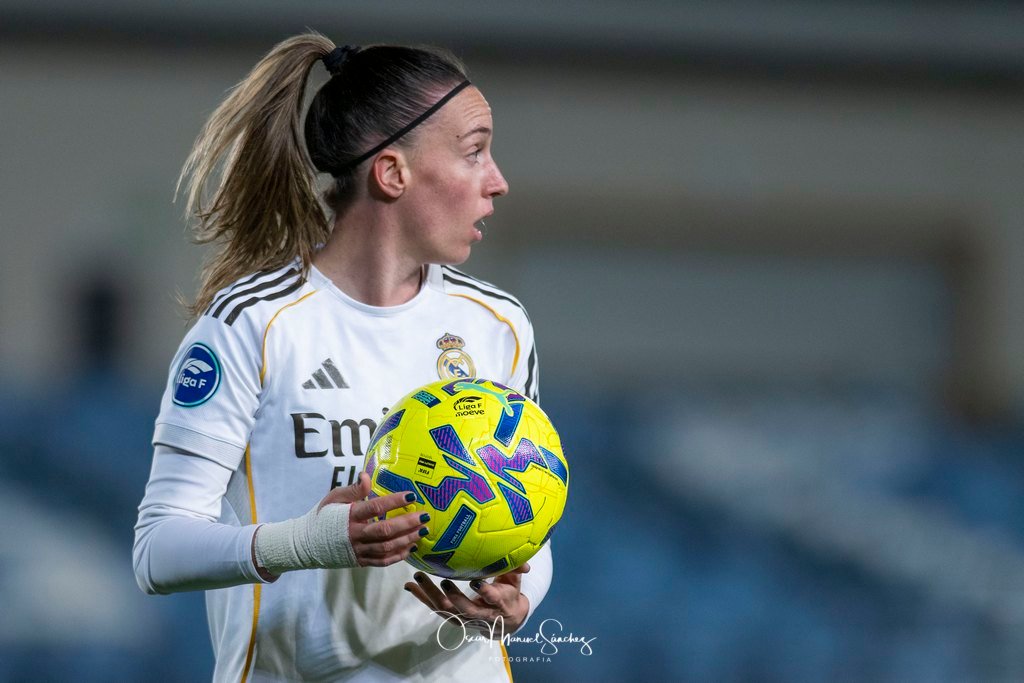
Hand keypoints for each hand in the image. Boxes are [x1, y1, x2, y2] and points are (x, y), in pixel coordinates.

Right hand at [325, 472, 429, 567]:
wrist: (307, 544)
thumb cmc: (324, 516)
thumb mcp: (334, 498)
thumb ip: (353, 489)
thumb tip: (366, 476)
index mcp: (349, 516)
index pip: (374, 508)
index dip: (394, 501)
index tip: (411, 496)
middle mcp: (355, 534)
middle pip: (385, 530)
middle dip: (407, 523)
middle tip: (425, 516)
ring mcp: (358, 550)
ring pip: (387, 547)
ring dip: (407, 539)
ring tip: (424, 530)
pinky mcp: (361, 561)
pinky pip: (382, 561)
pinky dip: (398, 555)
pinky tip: (411, 547)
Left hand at [404, 563, 530, 636]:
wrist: (506, 621)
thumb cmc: (509, 594)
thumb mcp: (516, 583)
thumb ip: (516, 570)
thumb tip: (525, 563)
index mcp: (500, 604)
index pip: (493, 600)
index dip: (485, 593)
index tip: (476, 582)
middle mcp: (481, 614)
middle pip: (465, 609)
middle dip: (454, 596)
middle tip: (443, 581)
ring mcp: (465, 618)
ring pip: (447, 610)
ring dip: (431, 595)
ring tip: (418, 578)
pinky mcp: (454, 618)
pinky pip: (436, 609)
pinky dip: (423, 598)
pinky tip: (410, 586)